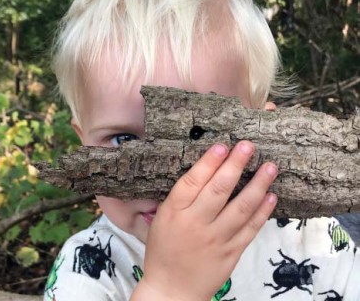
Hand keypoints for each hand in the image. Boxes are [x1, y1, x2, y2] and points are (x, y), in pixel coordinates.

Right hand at [131, 141, 277, 300]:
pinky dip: (262, 211)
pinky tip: (271, 195)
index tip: (222, 145)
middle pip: (219, 189)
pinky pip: (250, 228)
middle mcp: (195, 224)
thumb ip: (179, 199)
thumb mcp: (160, 221)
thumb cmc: (163, 252)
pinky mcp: (232, 252)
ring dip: (258, 184)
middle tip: (249, 146)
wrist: (172, 289)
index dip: (209, 162)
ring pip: (241, 207)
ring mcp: (216, 239)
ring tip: (270, 166)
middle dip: (236, 165)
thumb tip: (202, 172)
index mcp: (174, 213)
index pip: (193, 181)